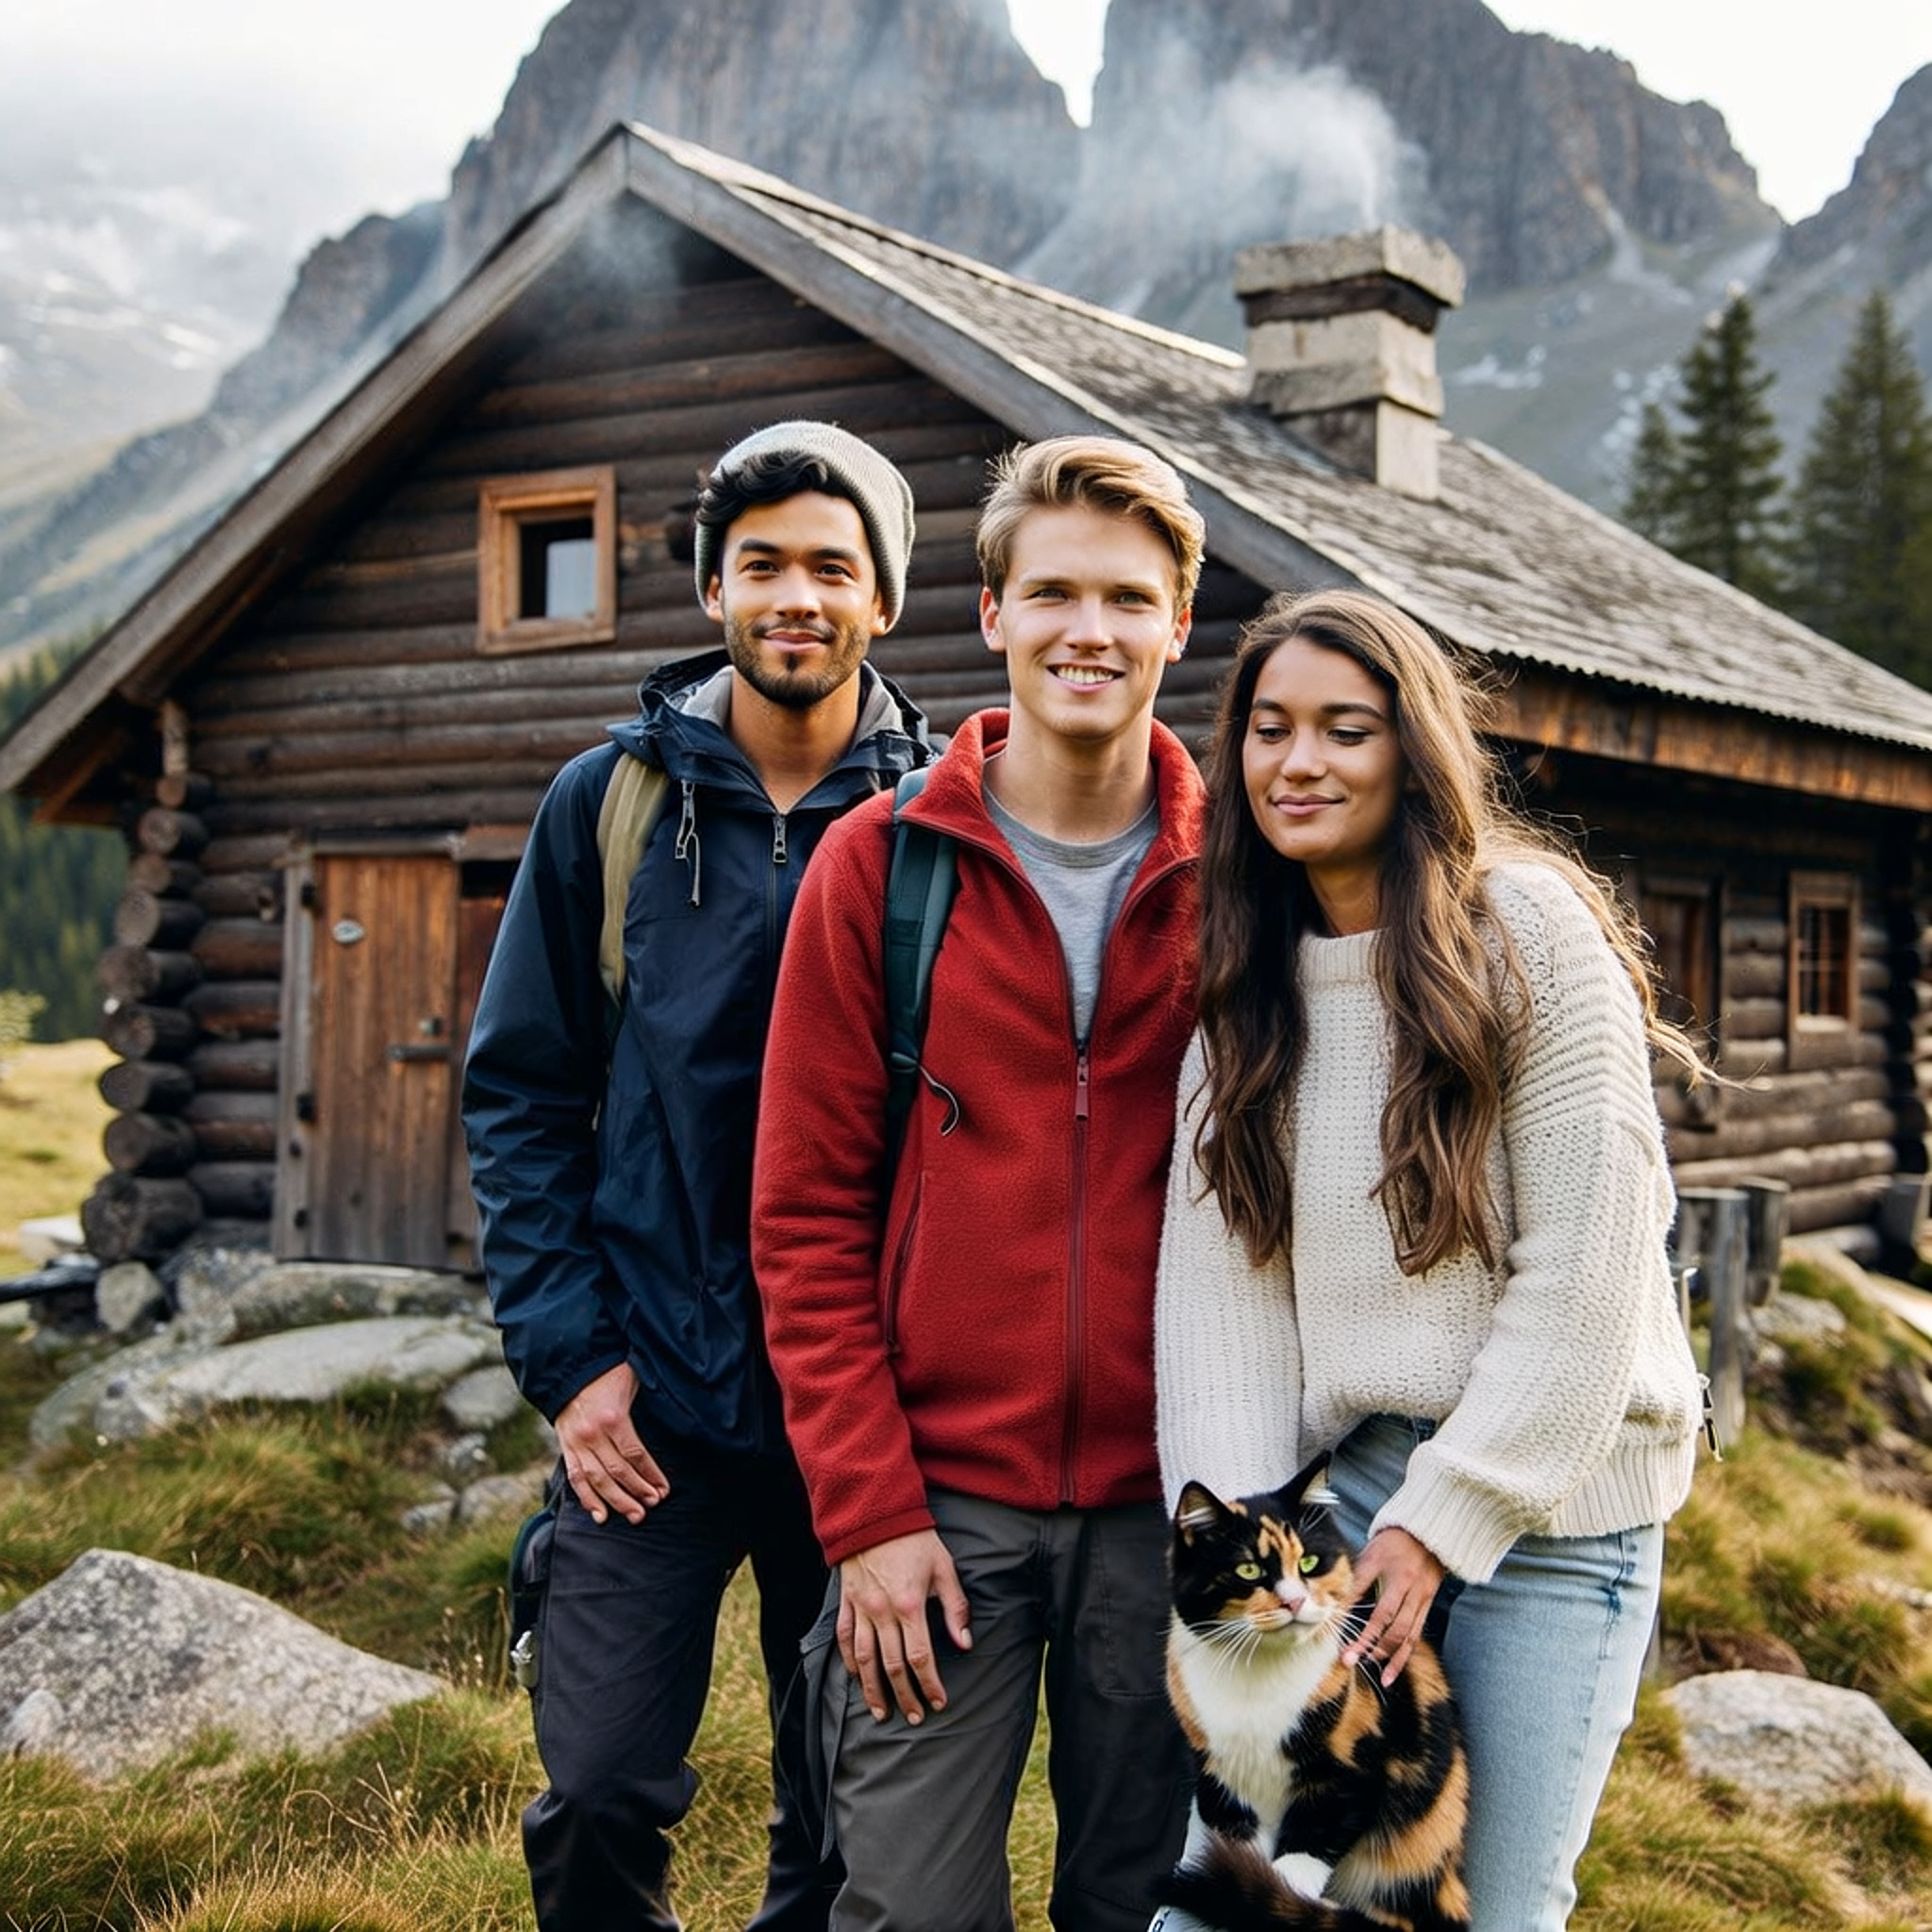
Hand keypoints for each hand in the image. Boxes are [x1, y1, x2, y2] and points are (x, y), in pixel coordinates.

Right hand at [554, 1362, 666, 1524]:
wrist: (569, 1370)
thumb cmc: (607, 1374)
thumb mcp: (632, 1380)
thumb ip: (647, 1398)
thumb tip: (676, 1407)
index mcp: (613, 1417)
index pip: (636, 1454)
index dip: (651, 1474)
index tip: (664, 1490)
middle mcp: (593, 1434)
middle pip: (618, 1471)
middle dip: (637, 1491)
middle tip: (652, 1505)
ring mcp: (577, 1443)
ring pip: (597, 1479)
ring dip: (616, 1501)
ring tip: (634, 1515)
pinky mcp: (566, 1447)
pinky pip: (576, 1478)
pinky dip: (587, 1498)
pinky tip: (600, 1515)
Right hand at [837, 1529, 971, 1724]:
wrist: (876, 1513)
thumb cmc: (915, 1540)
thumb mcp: (944, 1568)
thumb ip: (955, 1608)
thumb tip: (965, 1644)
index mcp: (910, 1605)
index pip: (920, 1657)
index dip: (930, 1684)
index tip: (938, 1703)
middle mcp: (882, 1612)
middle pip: (892, 1665)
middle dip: (904, 1695)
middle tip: (914, 1717)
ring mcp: (860, 1608)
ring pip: (863, 1659)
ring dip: (873, 1689)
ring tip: (881, 1712)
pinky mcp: (846, 1601)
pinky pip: (843, 1638)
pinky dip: (848, 1662)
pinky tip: (856, 1678)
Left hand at [1341, 1526, 1444, 1686]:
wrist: (1427, 1531)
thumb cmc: (1394, 1541)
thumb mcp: (1371, 1555)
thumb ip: (1356, 1582)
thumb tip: (1337, 1606)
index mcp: (1397, 1579)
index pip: (1378, 1615)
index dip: (1362, 1635)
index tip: (1346, 1651)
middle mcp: (1413, 1593)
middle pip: (1395, 1630)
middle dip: (1375, 1650)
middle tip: (1355, 1664)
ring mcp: (1423, 1600)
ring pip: (1410, 1637)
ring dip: (1395, 1659)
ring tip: (1382, 1677)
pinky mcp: (1429, 1604)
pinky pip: (1418, 1632)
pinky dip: (1408, 1650)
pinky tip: (1398, 1662)